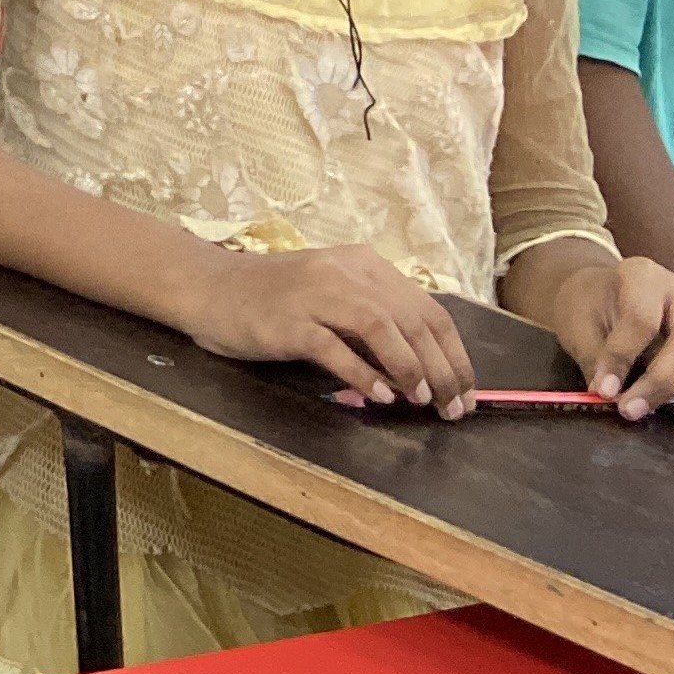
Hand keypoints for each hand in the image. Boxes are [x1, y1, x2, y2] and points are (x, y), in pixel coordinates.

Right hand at [173, 243, 476, 413]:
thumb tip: (423, 371)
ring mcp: (315, 294)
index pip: (429, 310)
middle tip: (451, 408)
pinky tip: (379, 397)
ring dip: (409, 368)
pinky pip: (335, 348)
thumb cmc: (273, 300)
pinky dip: (363, 374)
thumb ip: (373, 322)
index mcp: (364, 265)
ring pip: (381, 327)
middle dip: (441, 370)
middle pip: (413, 321)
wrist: (208, 288)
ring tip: (420, 400)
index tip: (464, 391)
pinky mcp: (288, 321)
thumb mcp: (332, 298)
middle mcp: (345, 273)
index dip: (454, 355)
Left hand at [543, 256, 673, 438]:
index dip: (622, 356)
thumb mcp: (577, 321)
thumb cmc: (591, 306)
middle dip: (664, 382)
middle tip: (633, 412)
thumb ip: (592, 355)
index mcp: (646, 277)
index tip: (603, 392)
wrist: (607, 293)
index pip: (641, 318)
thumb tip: (606, 394)